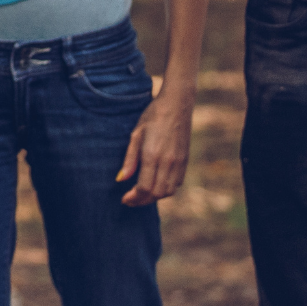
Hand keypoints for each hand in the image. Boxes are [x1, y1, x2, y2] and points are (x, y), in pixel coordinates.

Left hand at [117, 86, 192, 207]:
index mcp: (152, 155)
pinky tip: (156, 184)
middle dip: (142, 201)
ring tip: (142, 194)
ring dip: (155, 197)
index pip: (144, 188)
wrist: (176, 105)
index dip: (134, 198)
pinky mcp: (185, 161)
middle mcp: (168, 162)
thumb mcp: (135, 135)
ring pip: (168, 191)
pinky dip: (166, 189)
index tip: (124, 199)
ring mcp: (179, 162)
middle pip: (157, 194)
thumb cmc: (152, 116)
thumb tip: (121, 180)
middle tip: (131, 200)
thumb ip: (130, 159)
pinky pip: (177, 183)